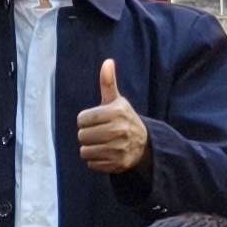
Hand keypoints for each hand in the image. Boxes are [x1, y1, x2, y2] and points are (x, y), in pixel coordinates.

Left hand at [75, 59, 148, 175]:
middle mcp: (118, 130)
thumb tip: (107, 62)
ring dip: (90, 148)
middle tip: (100, 133)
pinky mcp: (118, 164)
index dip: (86, 120)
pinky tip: (106, 154)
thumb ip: (108, 83)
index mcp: (116, 112)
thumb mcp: (117, 101)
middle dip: (87, 135)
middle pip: (82, 136)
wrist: (144, 144)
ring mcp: (118, 149)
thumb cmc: (124, 119)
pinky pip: (92, 164)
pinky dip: (96, 161)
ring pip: (85, 151)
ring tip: (102, 144)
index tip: (97, 121)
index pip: (82, 119)